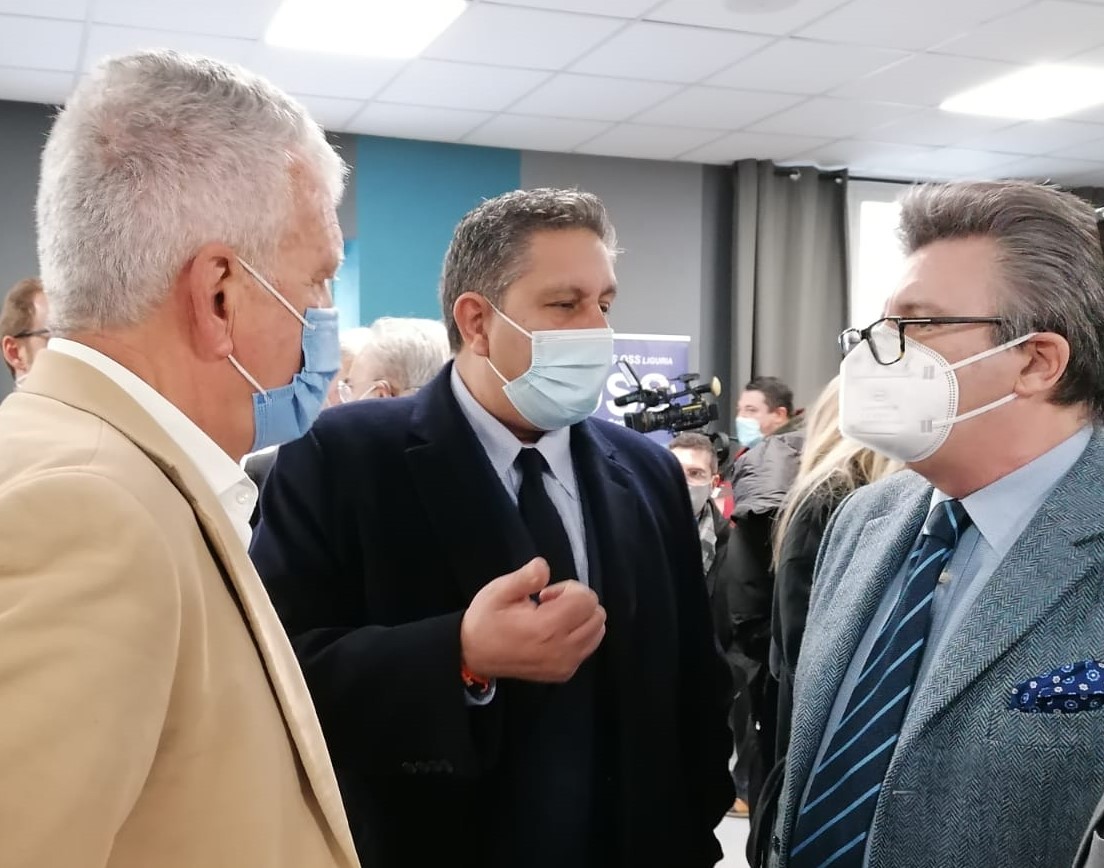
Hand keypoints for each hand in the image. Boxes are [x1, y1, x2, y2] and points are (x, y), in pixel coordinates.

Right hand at [460, 558, 605, 683]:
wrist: (473, 655)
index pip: (587, 600)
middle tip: (550, 604)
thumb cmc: (486, 620)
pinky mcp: (564, 673)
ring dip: (581, 618)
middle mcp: (562, 650)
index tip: (545, 594)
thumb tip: (543, 566)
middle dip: (578, 602)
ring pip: (597, 631)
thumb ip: (524, 577)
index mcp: (547, 628)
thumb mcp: (499, 591)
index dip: (569, 589)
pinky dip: (579, 635)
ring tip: (553, 618)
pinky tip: (554, 633)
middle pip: (597, 615)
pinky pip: (588, 647)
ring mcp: (565, 665)